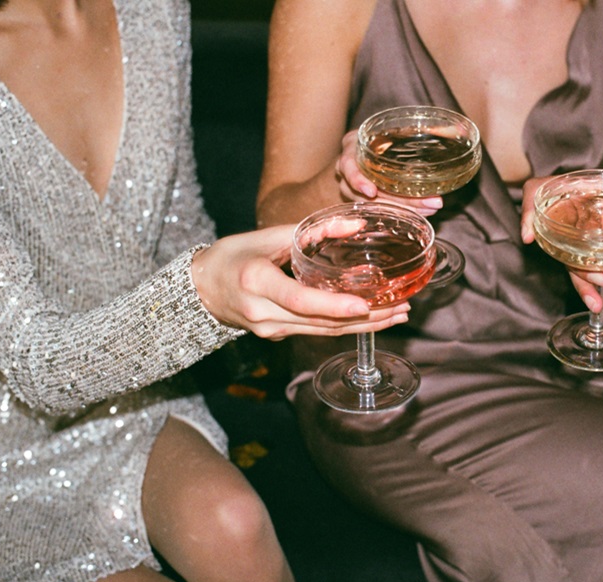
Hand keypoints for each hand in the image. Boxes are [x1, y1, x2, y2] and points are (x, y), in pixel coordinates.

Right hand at [191, 225, 409, 339]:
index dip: (332, 306)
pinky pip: (315, 332)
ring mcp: (270, 329)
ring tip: (396, 315)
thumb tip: (356, 224)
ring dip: (363, 327)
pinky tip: (371, 319)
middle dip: (365, 319)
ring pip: (322, 332)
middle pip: (319, 323)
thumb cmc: (232, 256)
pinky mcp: (277, 335)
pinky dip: (344, 326)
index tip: (363, 305)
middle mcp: (263, 312)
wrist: (201, 289)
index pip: (299, 300)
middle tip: (401, 309)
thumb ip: (312, 231)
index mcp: (256, 281)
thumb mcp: (267, 235)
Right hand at [334, 131, 442, 215]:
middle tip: (429, 204)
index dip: (358, 180)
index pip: (347, 166)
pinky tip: (422, 212)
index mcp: (352, 146)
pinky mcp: (365, 199)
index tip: (372, 191)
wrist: (372, 146)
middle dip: (398, 201)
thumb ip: (420, 130)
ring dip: (403, 209)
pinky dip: (401, 211)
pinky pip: (380, 210)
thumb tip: (459, 130)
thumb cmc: (384, 134)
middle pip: (366, 192)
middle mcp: (348, 169)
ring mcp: (353, 187)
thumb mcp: (396, 127)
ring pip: (374, 206)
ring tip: (430, 208)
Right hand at [520, 175, 602, 311]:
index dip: (528, 213)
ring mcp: (577, 239)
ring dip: (588, 284)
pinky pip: (584, 275)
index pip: (537, 193)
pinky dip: (596, 289)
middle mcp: (571, 215)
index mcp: (578, 190)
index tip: (528, 237)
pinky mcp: (588, 258)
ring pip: (570, 264)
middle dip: (577, 264)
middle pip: (555, 239)